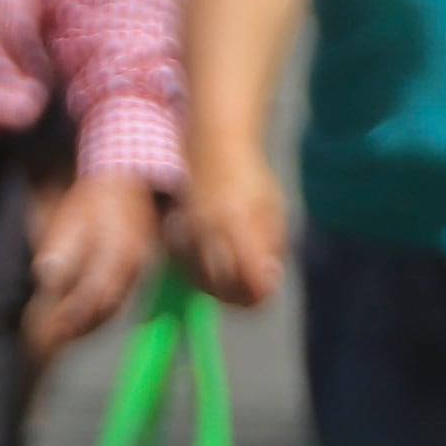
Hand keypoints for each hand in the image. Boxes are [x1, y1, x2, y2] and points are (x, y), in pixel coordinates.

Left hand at [25, 172, 162, 358]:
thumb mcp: (71, 218)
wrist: (123, 185)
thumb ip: (60, 248)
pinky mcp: (135, 275)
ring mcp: (138, 271)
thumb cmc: (91, 203)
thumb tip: (48, 276)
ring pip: (112, 308)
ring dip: (87, 326)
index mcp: (118, 249)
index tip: (52, 329)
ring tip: (60, 338)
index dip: (73, 313)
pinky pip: (116, 301)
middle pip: (106, 307)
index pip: (95, 291)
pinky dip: (96, 316)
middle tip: (51, 342)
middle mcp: (134, 265)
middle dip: (79, 327)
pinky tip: (76, 324)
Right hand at [169, 157, 290, 307]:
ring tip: (235, 279)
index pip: (249, 278)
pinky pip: (184, 269)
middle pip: (222, 287)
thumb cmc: (251, 179)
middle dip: (240, 297)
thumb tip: (270, 283)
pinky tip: (214, 266)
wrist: (213, 148)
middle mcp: (208, 230)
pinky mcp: (172, 232)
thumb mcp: (273, 209)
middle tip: (253, 291)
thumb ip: (273, 246)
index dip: (260, 293)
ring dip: (219, 288)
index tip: (268, 288)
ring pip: (200, 282)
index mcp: (238, 223)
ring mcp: (187, 232)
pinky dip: (200, 275)